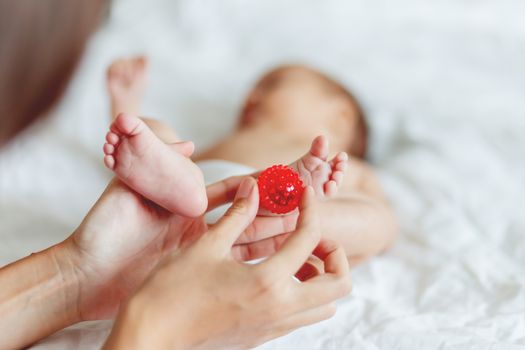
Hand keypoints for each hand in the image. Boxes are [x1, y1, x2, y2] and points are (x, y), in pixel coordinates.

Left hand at [63, 174, 300, 320]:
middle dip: (281, 202)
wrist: (86, 274)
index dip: (261, 181)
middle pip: (248, 211)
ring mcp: (200, 250)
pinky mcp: (198, 271)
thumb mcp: (128, 186)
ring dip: (278, 227)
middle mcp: (198, 225)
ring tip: (308, 220)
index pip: (233, 190)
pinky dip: (260, 254)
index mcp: (185, 202)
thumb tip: (189, 143)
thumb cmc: (103, 230)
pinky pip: (235, 260)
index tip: (288, 173)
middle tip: (312, 194)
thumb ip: (157, 159)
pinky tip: (284, 250)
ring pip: (249, 236)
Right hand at [104, 178, 351, 349]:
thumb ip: (237, 215)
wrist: (151, 337)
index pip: (311, 238)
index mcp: (268, 281)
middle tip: (310, 236)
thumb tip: (253, 187)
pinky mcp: (263, 337)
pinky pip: (302, 316)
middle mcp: (280, 309)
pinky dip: (303, 294)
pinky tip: (274, 277)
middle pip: (339, 283)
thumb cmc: (172, 291)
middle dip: (334, 253)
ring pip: (326, 306)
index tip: (305, 194)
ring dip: (321, 278)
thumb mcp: (206, 246)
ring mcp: (274, 327)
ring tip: (295, 259)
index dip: (312, 208)